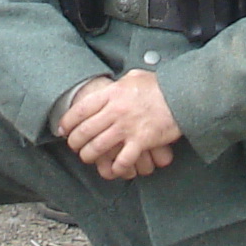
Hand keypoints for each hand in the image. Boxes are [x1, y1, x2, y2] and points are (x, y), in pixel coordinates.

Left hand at [56, 71, 182, 179]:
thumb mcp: (135, 76)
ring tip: (88, 158)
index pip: (80, 110)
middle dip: (75, 143)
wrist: (183, 96)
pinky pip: (122, 160)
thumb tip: (110, 85)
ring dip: (89, 156)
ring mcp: (127, 127)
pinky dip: (115, 168)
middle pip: (85, 131)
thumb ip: (119, 83)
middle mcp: (115, 111)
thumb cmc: (160, 86)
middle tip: (74, 147)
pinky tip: (114, 169)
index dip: (67, 122)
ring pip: (98, 147)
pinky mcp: (141, 141)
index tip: (63, 130)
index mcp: (112, 93)